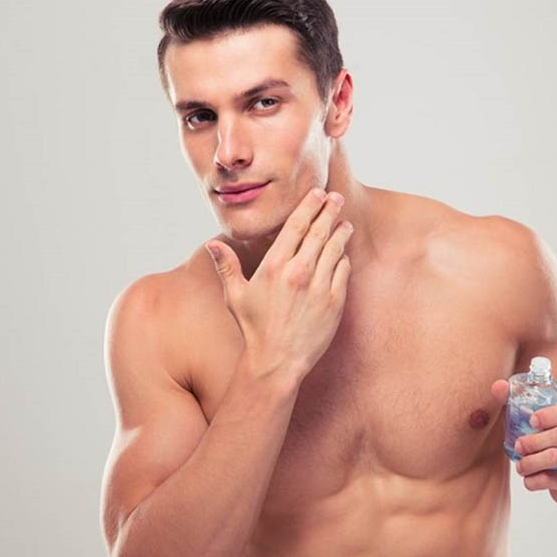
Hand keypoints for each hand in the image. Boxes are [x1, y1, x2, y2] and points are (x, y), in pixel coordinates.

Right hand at [205, 187, 353, 385]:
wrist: (277, 362)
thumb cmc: (254, 329)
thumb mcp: (236, 296)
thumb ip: (227, 266)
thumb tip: (212, 245)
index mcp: (274, 267)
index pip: (296, 226)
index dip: (309, 206)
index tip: (317, 194)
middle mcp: (299, 273)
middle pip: (319, 231)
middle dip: (329, 211)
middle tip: (335, 198)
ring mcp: (319, 287)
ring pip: (335, 249)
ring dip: (340, 232)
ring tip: (344, 223)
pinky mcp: (334, 303)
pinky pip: (343, 271)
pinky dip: (343, 259)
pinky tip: (342, 255)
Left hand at [491, 381, 556, 510]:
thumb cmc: (554, 442)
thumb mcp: (541, 422)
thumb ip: (517, 401)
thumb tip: (498, 386)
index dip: (552, 414)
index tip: (532, 420)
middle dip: (534, 441)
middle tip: (518, 446)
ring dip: (531, 461)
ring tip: (520, 466)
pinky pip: (556, 480)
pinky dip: (536, 480)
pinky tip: (528, 479)